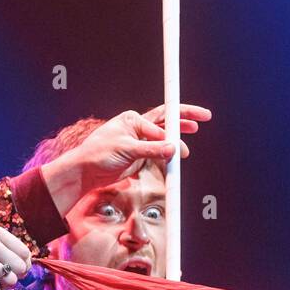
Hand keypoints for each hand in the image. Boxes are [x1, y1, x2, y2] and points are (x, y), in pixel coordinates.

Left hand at [40, 104, 212, 215]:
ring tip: (185, 153)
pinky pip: (158, 155)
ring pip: (164, 140)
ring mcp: (140, 143)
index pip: (162, 116)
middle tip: (203, 119)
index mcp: (133, 119)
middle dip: (184, 122)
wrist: (86, 173)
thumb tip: (173, 148)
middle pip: (166, 122)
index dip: (182, 116)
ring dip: (176, 145)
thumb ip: (152, 149)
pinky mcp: (139, 157)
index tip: (199, 116)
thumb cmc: (98, 154)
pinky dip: (167, 157)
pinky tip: (174, 160)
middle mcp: (138, 128)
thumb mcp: (127, 149)